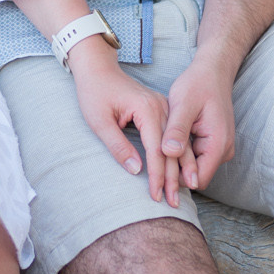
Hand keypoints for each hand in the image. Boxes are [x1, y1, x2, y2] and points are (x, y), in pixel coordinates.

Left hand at [66, 37, 187, 206]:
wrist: (97, 68)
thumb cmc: (94, 92)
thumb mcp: (99, 121)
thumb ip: (118, 146)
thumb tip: (136, 171)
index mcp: (147, 109)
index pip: (157, 150)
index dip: (157, 176)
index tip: (155, 197)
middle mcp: (161, 107)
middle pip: (172, 149)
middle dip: (172, 179)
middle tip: (173, 205)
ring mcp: (164, 107)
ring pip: (177, 145)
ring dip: (179, 171)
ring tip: (178, 195)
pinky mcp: (163, 110)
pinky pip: (174, 138)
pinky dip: (177, 157)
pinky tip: (178, 175)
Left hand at [161, 58, 235, 191]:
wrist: (213, 72)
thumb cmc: (197, 84)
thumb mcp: (183, 104)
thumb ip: (177, 129)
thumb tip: (168, 152)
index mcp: (218, 143)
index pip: (197, 179)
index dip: (175, 180)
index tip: (154, 177)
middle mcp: (223, 150)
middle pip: (196, 175)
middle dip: (174, 174)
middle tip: (150, 172)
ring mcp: (220, 147)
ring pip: (195, 166)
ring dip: (177, 163)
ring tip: (155, 158)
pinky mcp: (214, 142)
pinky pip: (197, 156)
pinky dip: (182, 154)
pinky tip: (166, 146)